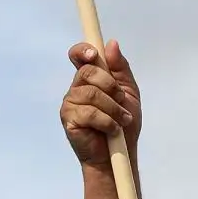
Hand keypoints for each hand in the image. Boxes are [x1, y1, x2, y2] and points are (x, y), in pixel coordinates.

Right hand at [61, 41, 141, 168]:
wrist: (119, 155)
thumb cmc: (123, 125)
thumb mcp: (128, 93)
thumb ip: (120, 69)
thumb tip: (111, 43)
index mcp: (90, 80)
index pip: (79, 56)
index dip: (83, 50)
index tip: (94, 55)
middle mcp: (77, 89)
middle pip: (87, 72)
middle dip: (110, 85)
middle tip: (121, 101)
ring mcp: (70, 104)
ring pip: (91, 93)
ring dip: (113, 107)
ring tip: (122, 120)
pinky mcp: (69, 120)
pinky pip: (89, 112)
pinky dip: (107, 121)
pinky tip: (112, 130)